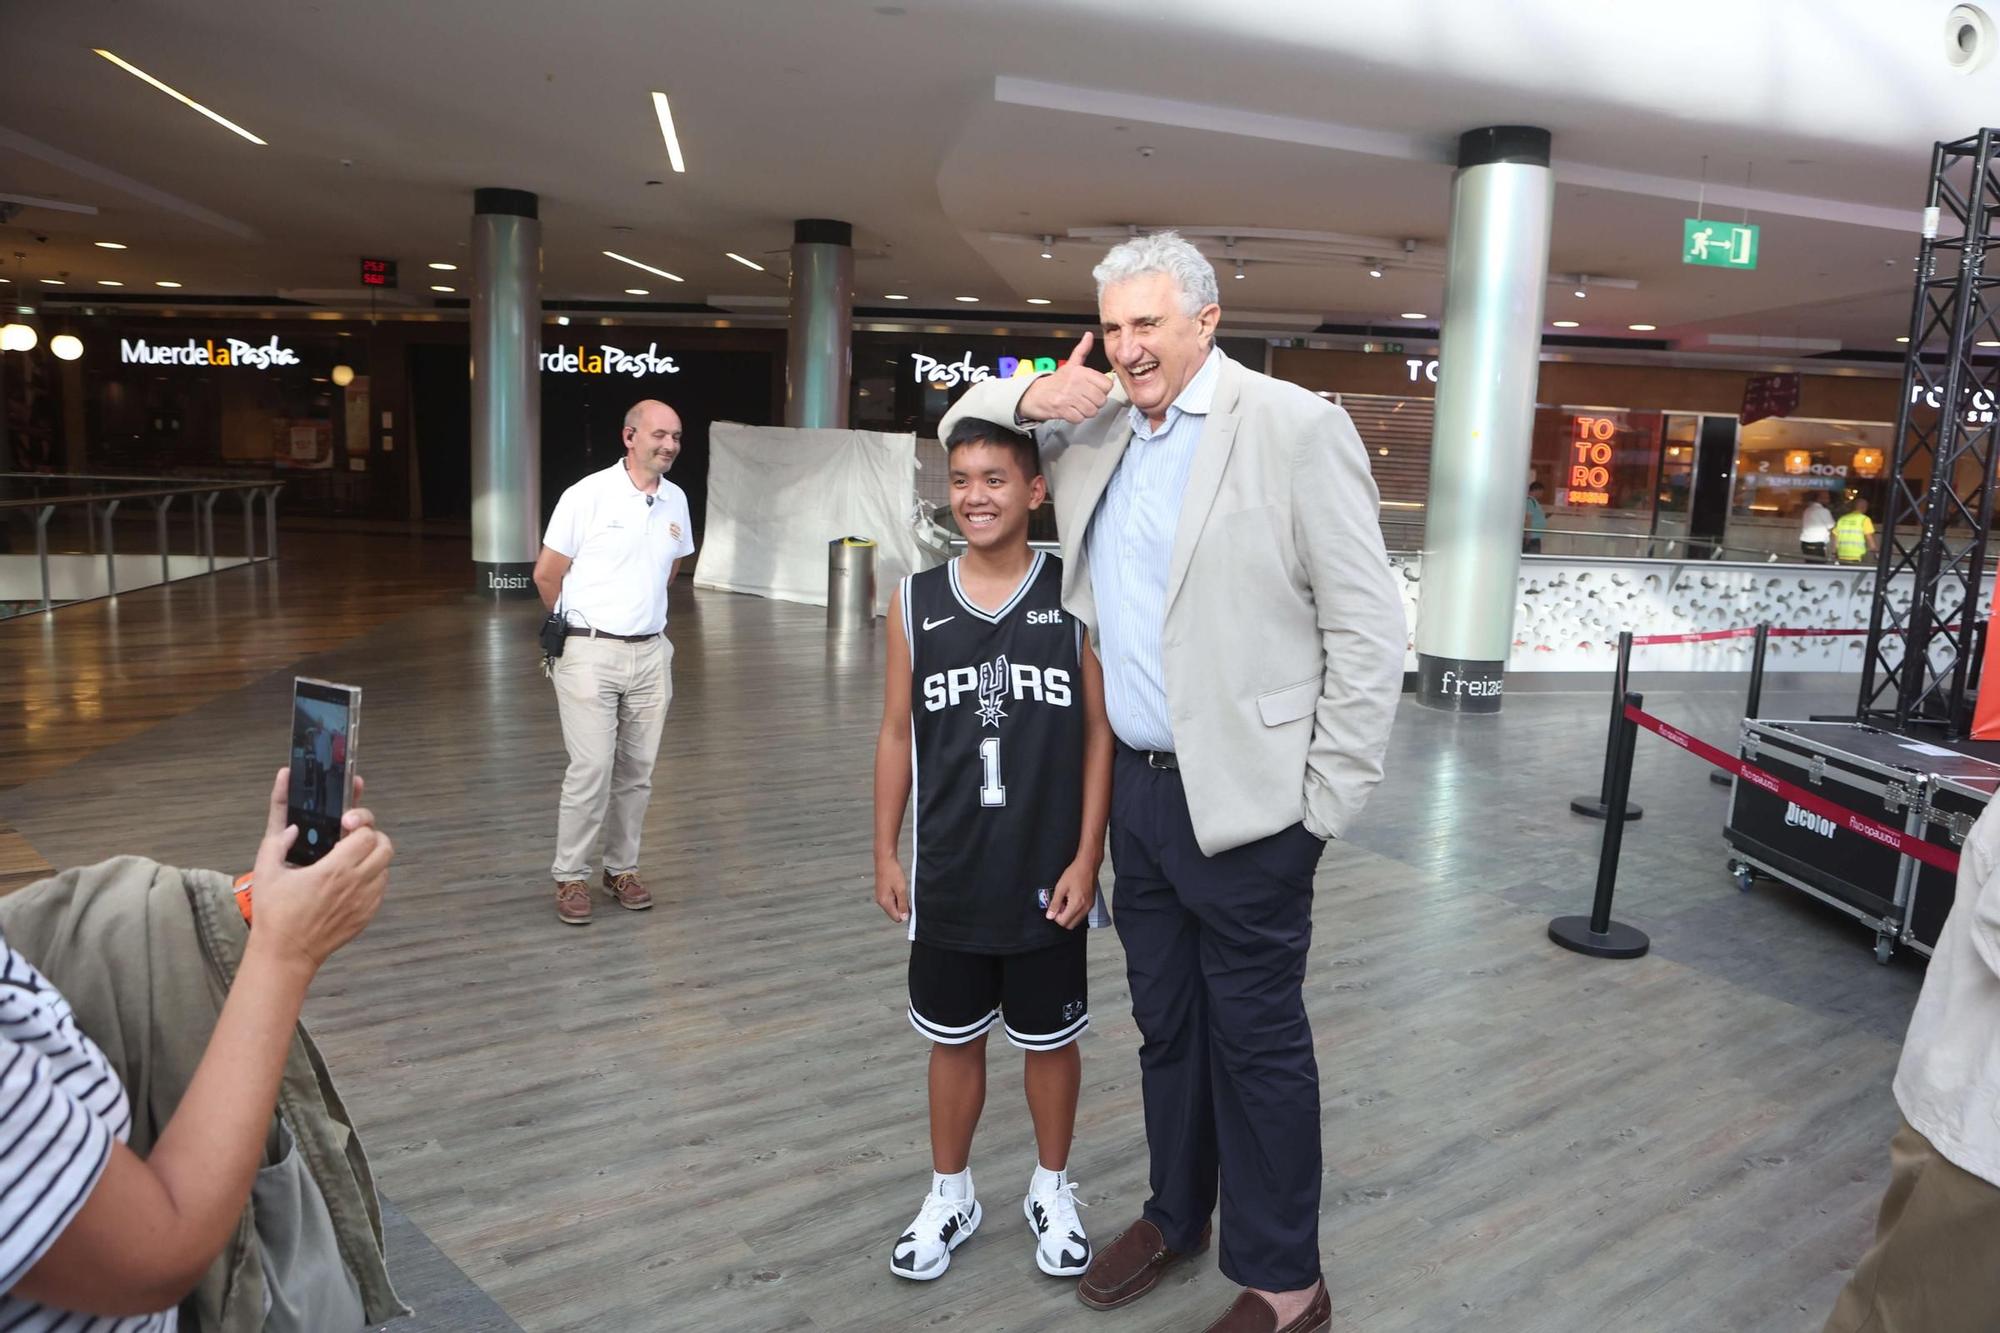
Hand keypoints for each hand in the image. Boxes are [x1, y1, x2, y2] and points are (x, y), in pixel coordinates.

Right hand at [246, 768, 392, 974]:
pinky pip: (380, 889)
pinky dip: (372, 880)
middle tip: (354, 839)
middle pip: (385, 847)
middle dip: (372, 837)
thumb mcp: (266, 872)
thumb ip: (277, 843)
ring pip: (386, 868)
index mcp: (334, 870)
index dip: (358, 825)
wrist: (286, 953)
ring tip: (351, 861)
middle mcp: (356, 884)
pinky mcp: (366, 916)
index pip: (367, 834)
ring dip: (373, 859)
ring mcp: (365, 901)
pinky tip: (351, 882)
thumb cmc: (275, 915)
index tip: (344, 826)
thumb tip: (293, 828)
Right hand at [874, 858, 909, 923]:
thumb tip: (904, 918)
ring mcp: (880, 897)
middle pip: (894, 912)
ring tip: (901, 888)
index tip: (910, 904)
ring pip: (893, 906)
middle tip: (906, 894)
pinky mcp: (881, 892)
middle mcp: (880, 901)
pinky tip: (898, 887)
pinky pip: (891, 899)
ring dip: (899, 900)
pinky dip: (896, 896)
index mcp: (885, 902)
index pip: (896, 918)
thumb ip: (903, 905)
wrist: (884, 859)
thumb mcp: (901, 889)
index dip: (905, 913)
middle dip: (902, 906)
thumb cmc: (892, 872)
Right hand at [1018, 332, 1112, 423]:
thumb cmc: (1055, 382)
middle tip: (1087, 400)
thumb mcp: (1070, 364)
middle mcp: (1075, 383)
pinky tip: (1072, 411)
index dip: (1103, 390)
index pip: (1107, 385)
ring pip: (1092, 411)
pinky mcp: (1062, 410)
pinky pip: (1080, 418)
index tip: (1095, 389)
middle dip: (1095, 403)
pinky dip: (1077, 418)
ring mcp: (1068, 397)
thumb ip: (1082, 350)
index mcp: (1080, 372)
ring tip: (1079, 406)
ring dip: (1087, 411)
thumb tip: (1088, 335)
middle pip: (1101, 400)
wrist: (1034, 394)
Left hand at [1045, 860, 1097, 928]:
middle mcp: (1085, 908)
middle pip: (1071, 925)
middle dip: (1063, 918)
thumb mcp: (1060, 887)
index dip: (1056, 917)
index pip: (1064, 922)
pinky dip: (1075, 911)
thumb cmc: (1075, 873)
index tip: (1054, 907)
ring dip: (1069, 915)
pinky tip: (1071, 900)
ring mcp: (1089, 907)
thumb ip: (1054, 903)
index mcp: (1076, 905)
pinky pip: (1081, 914)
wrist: (1088, 865)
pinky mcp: (1091, 903)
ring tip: (1065, 901)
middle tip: (1059, 905)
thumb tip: (1050, 915)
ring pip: (1076, 921)